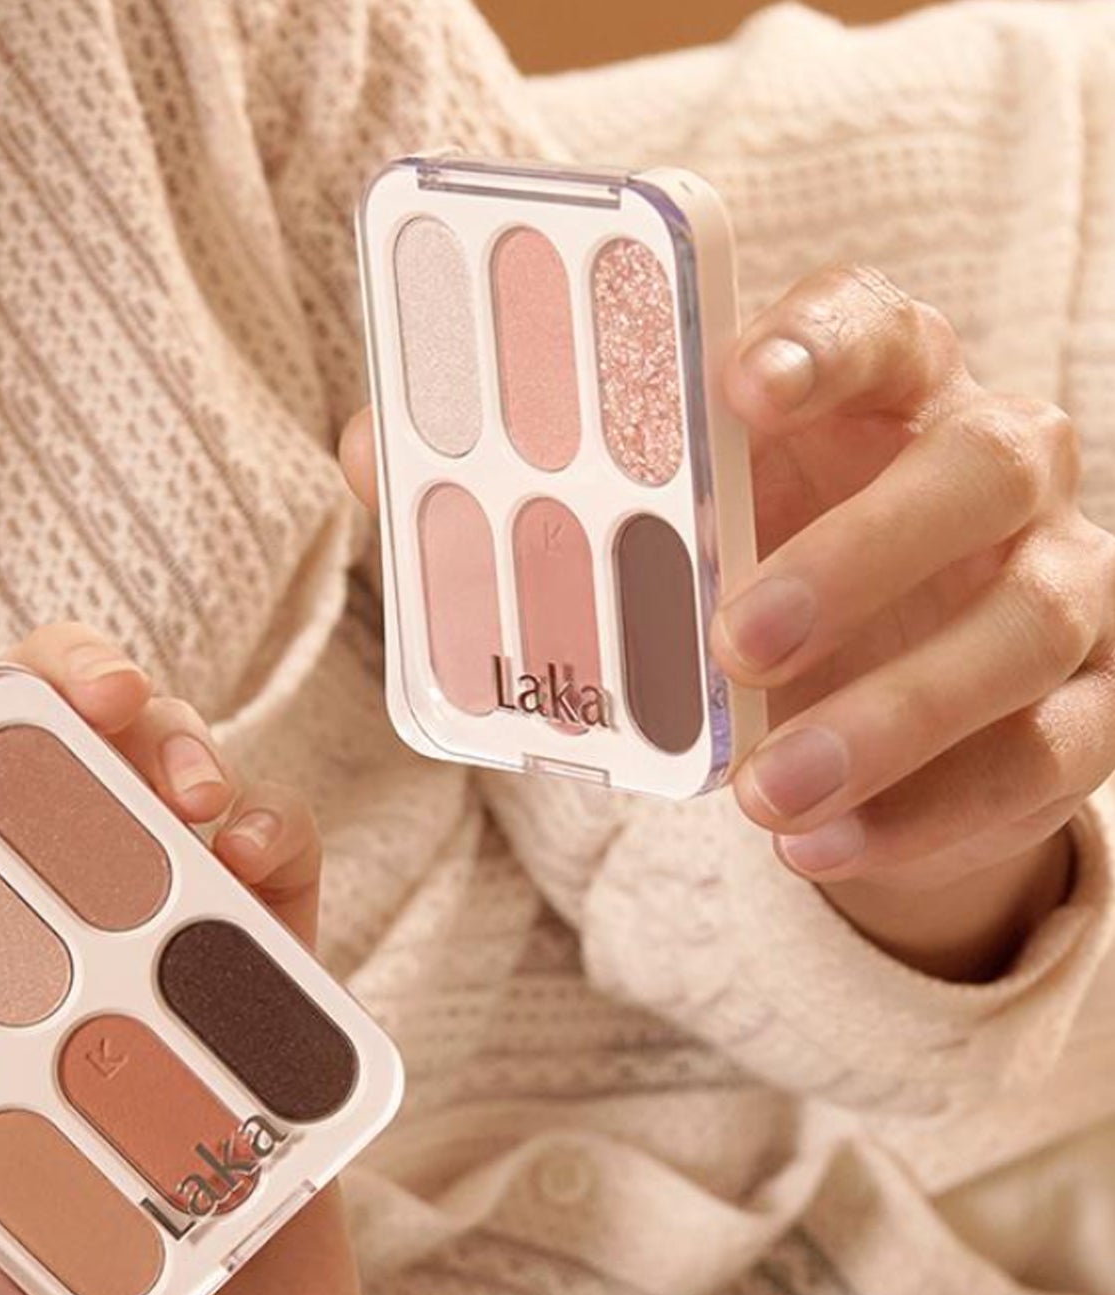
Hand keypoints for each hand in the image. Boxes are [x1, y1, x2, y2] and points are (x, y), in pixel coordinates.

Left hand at [0, 626, 403, 1294]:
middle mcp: (36, 998)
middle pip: (38, 797)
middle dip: (61, 706)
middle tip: (95, 696)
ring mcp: (154, 1000)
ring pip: (161, 817)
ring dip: (174, 753)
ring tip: (186, 783)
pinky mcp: (258, 1023)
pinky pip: (272, 896)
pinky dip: (270, 843)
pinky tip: (248, 856)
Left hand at [339, 266, 1114, 978]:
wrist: (863, 689)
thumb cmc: (747, 571)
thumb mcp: (654, 528)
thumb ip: (524, 484)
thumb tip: (370, 446)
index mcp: (880, 393)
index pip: (882, 325)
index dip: (821, 346)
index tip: (736, 387)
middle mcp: (991, 465)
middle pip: (980, 469)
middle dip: (859, 551)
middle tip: (732, 636)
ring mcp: (1056, 582)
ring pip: (1030, 623)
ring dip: (896, 712)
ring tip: (763, 792)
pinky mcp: (1082, 707)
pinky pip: (1050, 760)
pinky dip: (932, 813)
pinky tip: (818, 851)